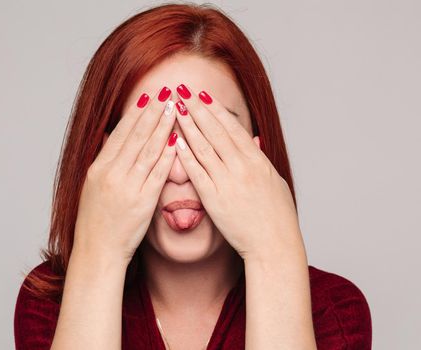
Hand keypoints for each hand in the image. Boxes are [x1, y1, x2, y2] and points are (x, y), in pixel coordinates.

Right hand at [73, 86, 177, 264]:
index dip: (136, 113)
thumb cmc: (97, 219)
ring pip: (148, 150)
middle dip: (152, 112)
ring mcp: (127, 187)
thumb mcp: (92, 185)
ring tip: (174, 108)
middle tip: (165, 92)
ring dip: (162, 127)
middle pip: (135, 137)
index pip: (121, 133)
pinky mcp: (142, 201)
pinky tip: (178, 140)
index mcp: (99, 168)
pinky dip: (167, 156)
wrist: (98, 250)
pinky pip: (157, 174)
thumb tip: (108, 135)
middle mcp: (112, 174)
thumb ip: (103, 159)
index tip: (148, 96)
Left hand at [173, 84, 302, 260]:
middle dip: (197, 109)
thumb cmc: (277, 215)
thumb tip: (254, 141)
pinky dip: (186, 155)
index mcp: (257, 161)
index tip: (202, 94)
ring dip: (188, 126)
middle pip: (215, 131)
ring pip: (203, 147)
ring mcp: (227, 182)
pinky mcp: (215, 199)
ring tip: (175, 108)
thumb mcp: (274, 182)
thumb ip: (260, 159)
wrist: (274, 244)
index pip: (232, 128)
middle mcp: (242, 167)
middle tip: (182, 91)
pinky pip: (197, 172)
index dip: (215, 110)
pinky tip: (175, 141)